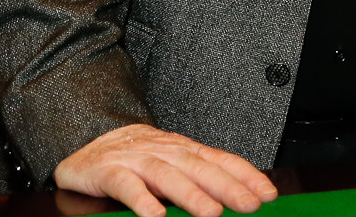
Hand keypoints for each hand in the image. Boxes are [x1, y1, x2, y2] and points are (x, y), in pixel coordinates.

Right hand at [54, 123, 277, 216]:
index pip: (220, 160)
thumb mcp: (171, 166)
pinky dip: (141, 200)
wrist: (87, 146)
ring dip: (190, 195)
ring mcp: (136, 159)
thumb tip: (237, 197)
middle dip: (227, 187)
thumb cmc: (135, 161)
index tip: (268, 193)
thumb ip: (198, 178)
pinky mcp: (108, 171)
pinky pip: (126, 185)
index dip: (245, 176)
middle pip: (199, 167)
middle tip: (249, 205)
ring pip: (167, 175)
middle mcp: (164, 151)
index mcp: (182, 150)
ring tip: (211, 214)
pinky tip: (154, 216)